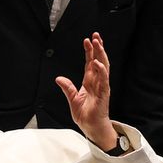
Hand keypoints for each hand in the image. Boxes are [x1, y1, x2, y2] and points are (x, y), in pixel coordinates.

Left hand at [55, 33, 117, 149]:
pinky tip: (97, 63)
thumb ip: (67, 88)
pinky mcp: (104, 93)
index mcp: (90, 82)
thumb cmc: (85, 115)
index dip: (89, 51)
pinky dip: (101, 70)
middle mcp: (97, 82)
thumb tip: (58, 78)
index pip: (90, 63)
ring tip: (97, 42)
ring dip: (100, 54)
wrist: (91, 126)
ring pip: (103, 66)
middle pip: (99, 60)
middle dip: (97, 48)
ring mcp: (102, 86)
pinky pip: (104, 80)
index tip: (87, 40)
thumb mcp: (72, 99)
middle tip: (95, 35)